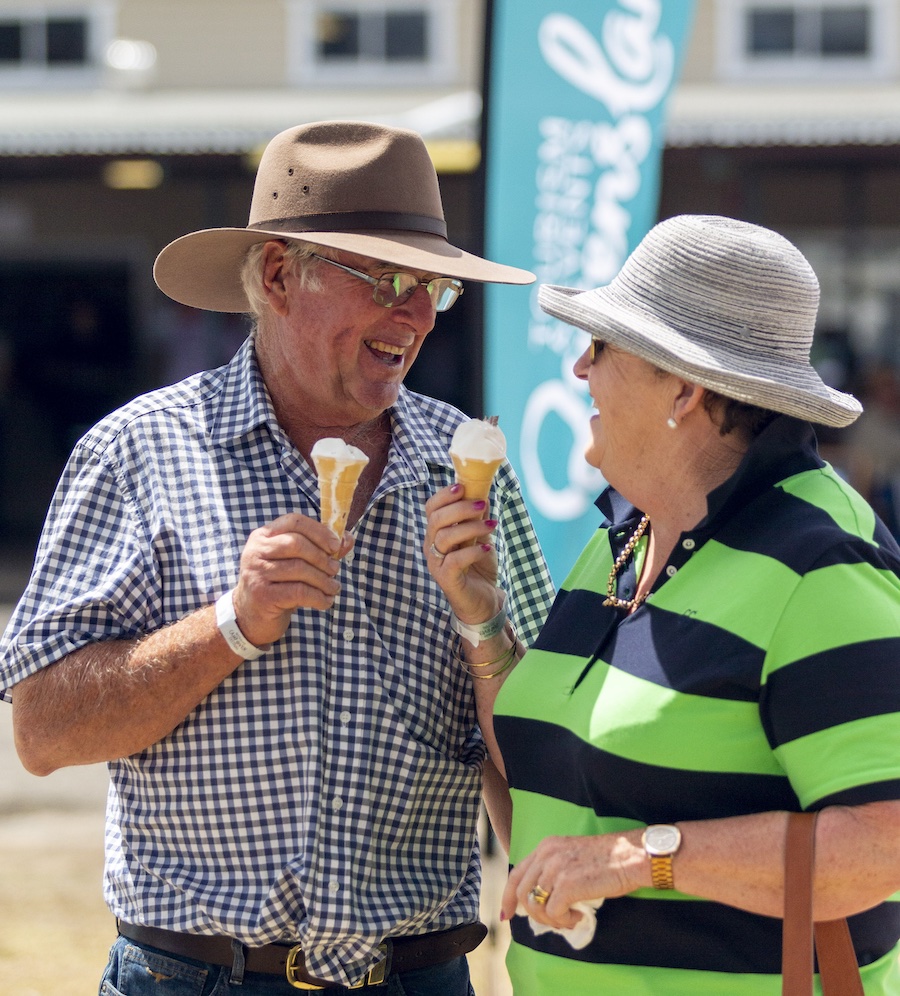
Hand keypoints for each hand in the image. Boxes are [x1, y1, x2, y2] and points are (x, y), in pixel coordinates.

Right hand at [232, 513, 352, 646]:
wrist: (250, 616)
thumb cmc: (278, 584)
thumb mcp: (296, 563)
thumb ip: (320, 549)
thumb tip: (347, 539)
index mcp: (264, 536)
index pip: (294, 521)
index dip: (319, 531)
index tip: (335, 546)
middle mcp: (256, 550)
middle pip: (296, 544)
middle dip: (322, 557)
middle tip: (335, 570)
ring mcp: (257, 572)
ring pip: (299, 568)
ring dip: (324, 580)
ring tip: (333, 588)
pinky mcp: (263, 595)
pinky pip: (298, 591)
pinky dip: (318, 597)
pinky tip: (326, 602)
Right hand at [425, 484, 500, 623]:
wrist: (484, 599)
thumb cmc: (479, 565)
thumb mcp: (480, 537)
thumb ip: (478, 518)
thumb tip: (483, 494)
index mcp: (436, 532)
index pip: (431, 508)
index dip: (443, 495)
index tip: (462, 486)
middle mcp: (431, 546)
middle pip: (436, 520)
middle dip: (459, 508)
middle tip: (481, 504)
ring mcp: (437, 563)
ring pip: (445, 538)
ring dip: (471, 527)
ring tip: (491, 525)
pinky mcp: (447, 579)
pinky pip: (455, 560)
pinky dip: (472, 551)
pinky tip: (487, 548)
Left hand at [501, 832, 644, 928]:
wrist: (630, 856)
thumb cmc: (607, 860)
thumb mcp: (571, 857)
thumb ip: (553, 871)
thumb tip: (540, 899)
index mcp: (546, 846)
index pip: (516, 873)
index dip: (508, 896)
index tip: (507, 914)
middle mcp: (546, 854)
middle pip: (522, 892)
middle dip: (533, 915)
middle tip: (553, 922)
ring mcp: (556, 869)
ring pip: (536, 905)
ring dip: (551, 920)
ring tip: (569, 919)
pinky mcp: (567, 885)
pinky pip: (553, 913)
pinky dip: (564, 921)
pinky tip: (579, 917)